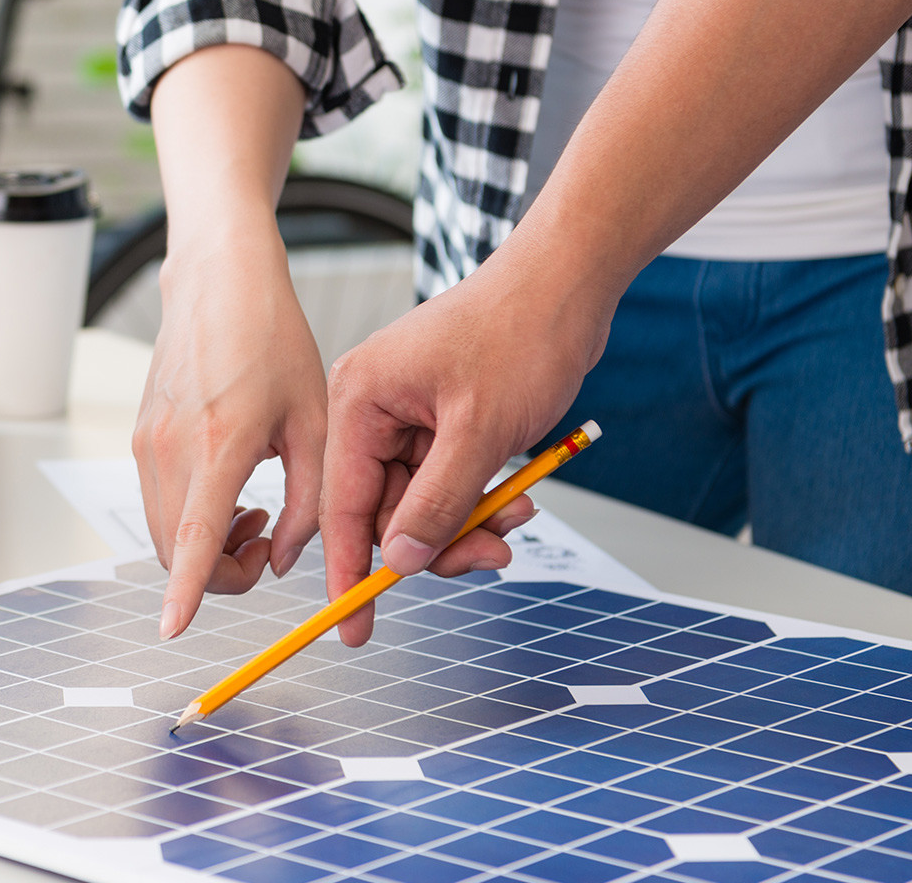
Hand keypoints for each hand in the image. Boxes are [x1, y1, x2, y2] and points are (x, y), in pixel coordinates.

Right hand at [135, 230, 326, 638]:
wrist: (218, 280)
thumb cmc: (273, 338)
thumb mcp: (316, 418)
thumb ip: (310, 501)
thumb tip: (284, 559)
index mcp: (220, 442)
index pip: (193, 537)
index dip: (186, 591)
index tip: (173, 630)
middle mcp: (170, 447)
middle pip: (175, 552)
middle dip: (221, 573)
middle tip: (269, 543)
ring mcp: (147, 442)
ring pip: (163, 533)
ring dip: (206, 547)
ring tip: (259, 512)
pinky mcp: (140, 436)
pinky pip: (157, 503)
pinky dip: (190, 519)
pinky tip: (233, 489)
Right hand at [319, 246, 613, 645]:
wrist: (568, 284)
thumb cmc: (519, 332)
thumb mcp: (479, 432)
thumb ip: (436, 503)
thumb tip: (402, 563)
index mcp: (359, 399)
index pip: (344, 502)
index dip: (350, 568)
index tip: (355, 626)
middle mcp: (372, 408)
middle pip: (385, 509)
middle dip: (436, 540)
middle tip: (488, 560)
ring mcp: (407, 414)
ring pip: (422, 502)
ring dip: (469, 522)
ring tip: (515, 516)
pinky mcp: (440, 420)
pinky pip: (448, 482)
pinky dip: (480, 499)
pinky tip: (516, 495)